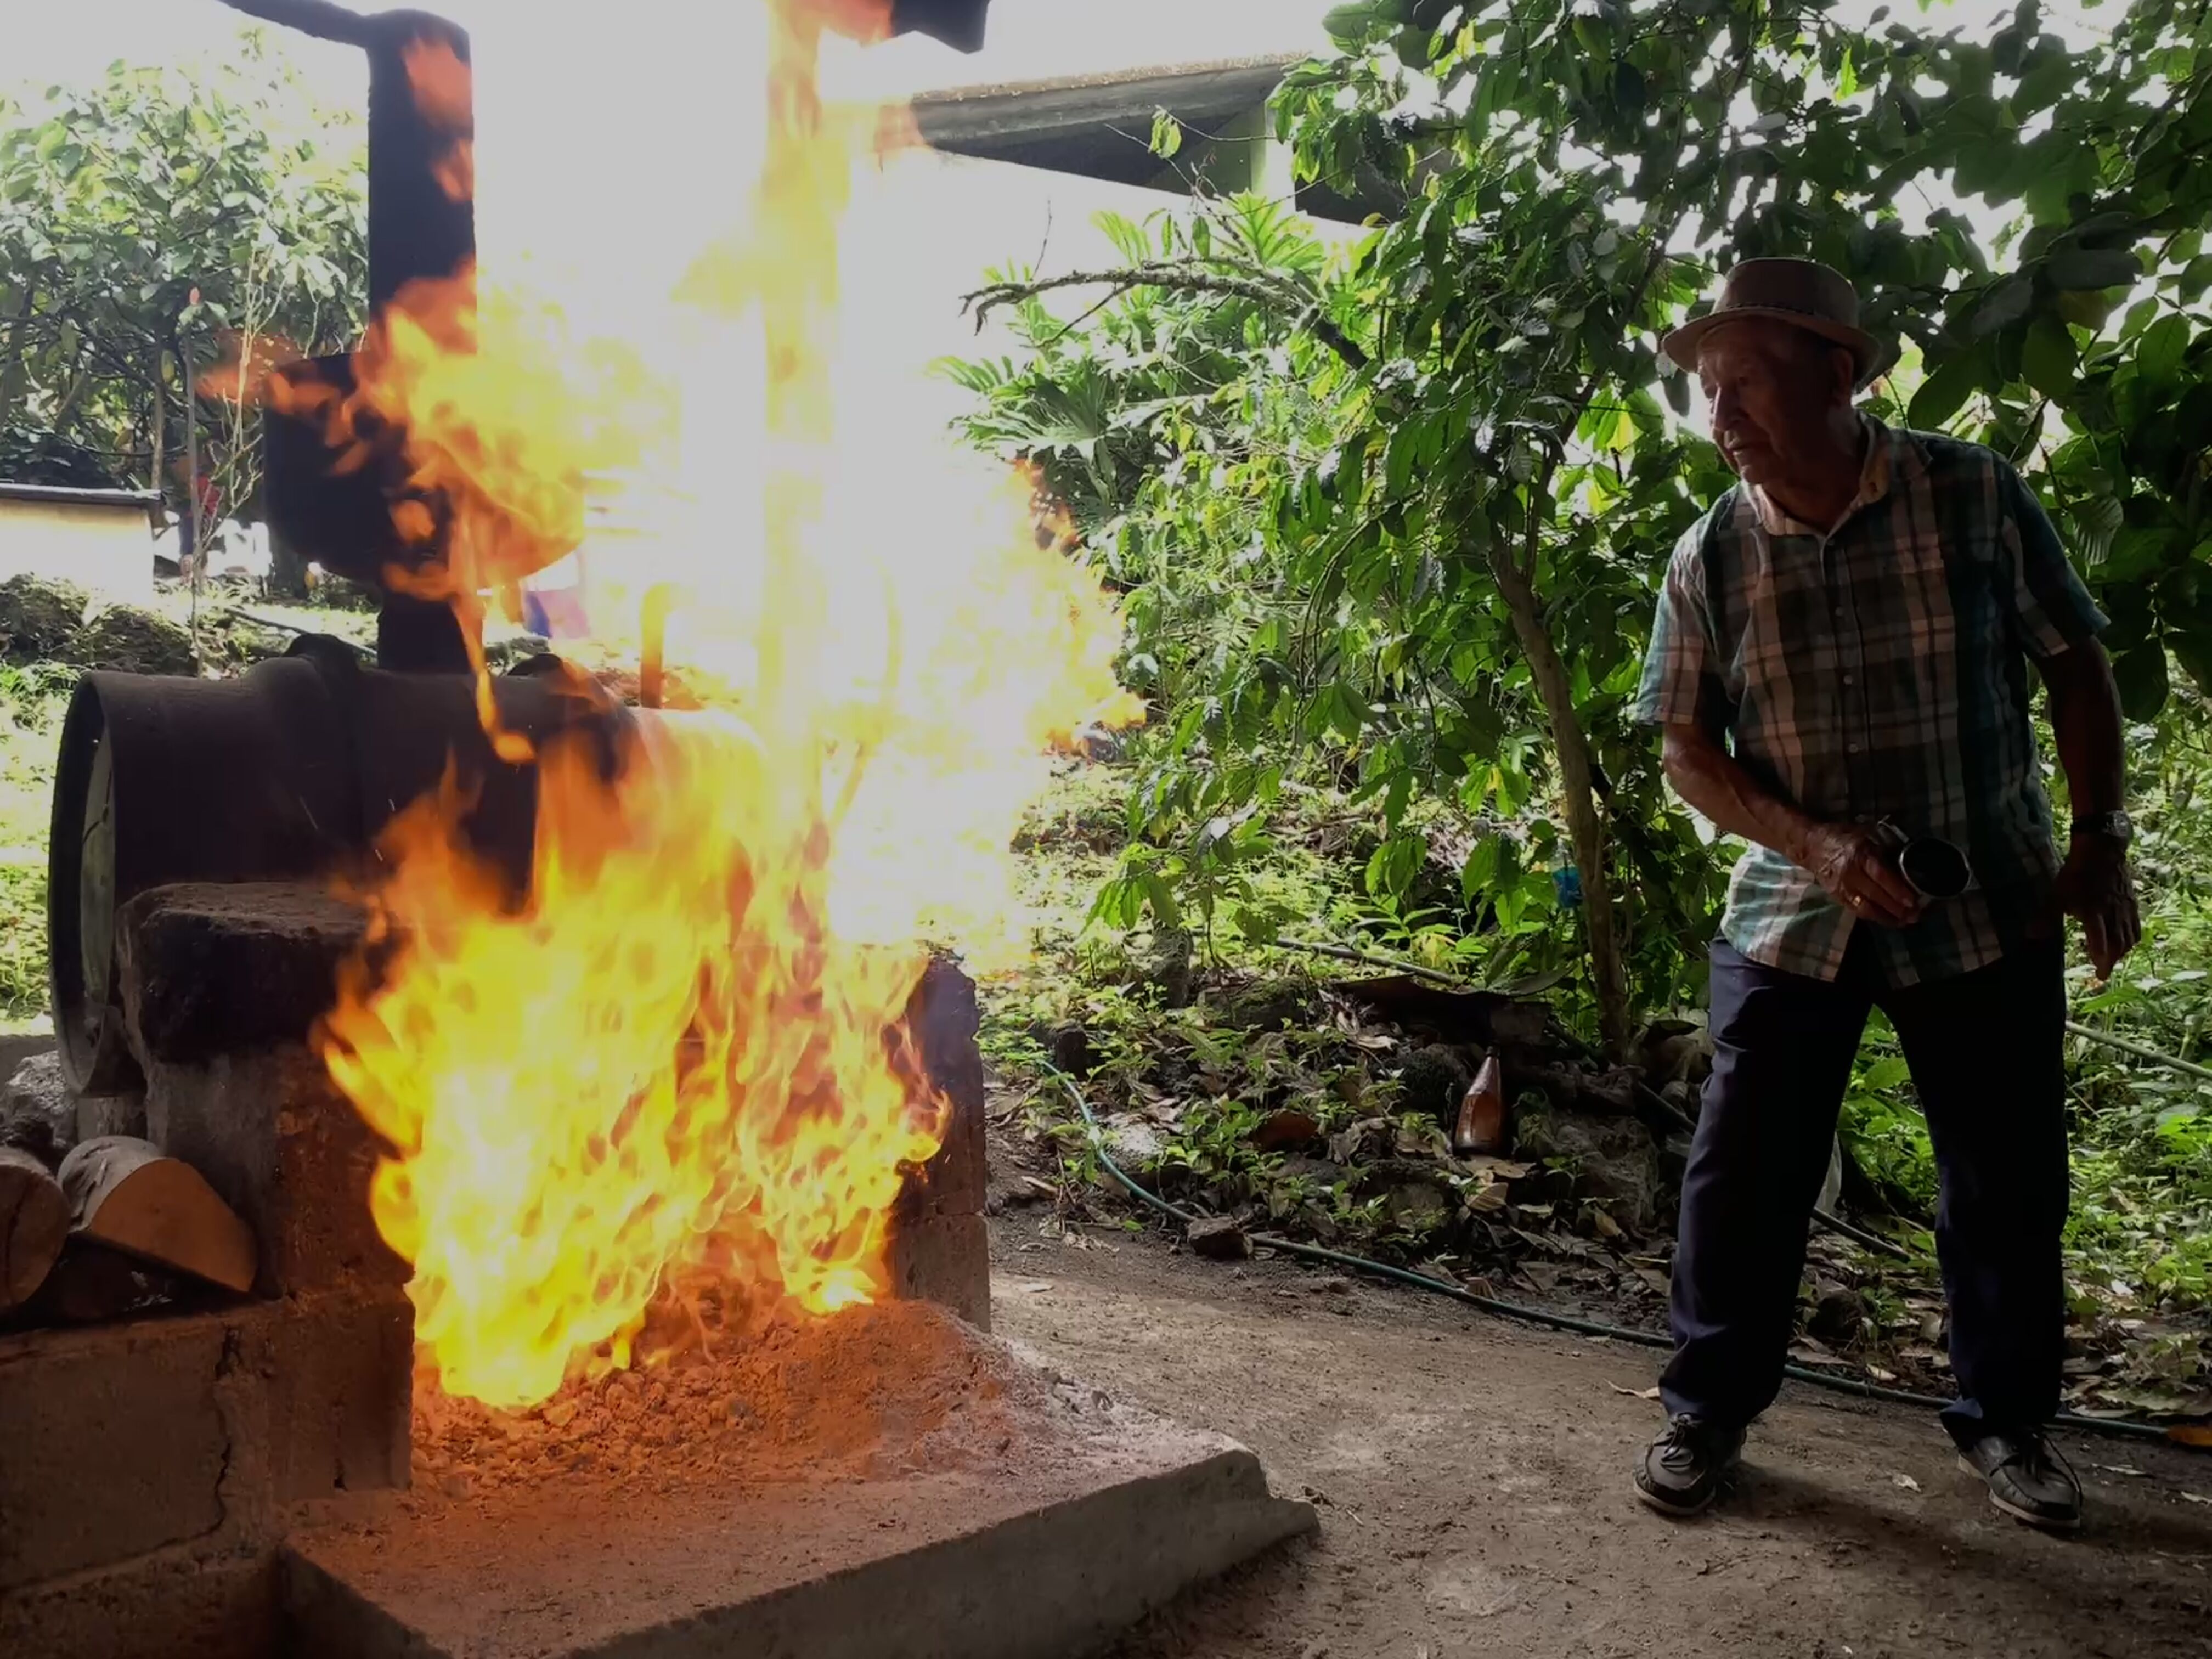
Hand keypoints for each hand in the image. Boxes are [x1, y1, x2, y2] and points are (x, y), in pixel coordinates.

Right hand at [1795, 821, 1923, 927]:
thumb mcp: (1866, 834)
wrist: (1812, 846)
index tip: (1913, 901)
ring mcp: (1842, 888)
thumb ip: (1886, 848)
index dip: (1897, 890)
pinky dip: (1875, 917)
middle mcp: (1850, 874)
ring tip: (1905, 921)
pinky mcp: (1837, 897)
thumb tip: (1910, 863)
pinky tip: (1888, 919)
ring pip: (1866, 908)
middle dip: (1897, 908)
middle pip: (1876, 895)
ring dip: (1887, 917)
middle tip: (1916, 915)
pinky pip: (1858, 911)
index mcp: (1859, 854)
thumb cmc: (1844, 837)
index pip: (1880, 875)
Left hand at [2055, 835, 2140, 978]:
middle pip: (2118, 944)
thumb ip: (2046, 917)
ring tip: (2112, 960)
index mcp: (2094, 913)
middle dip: (2112, 961)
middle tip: (2104, 972)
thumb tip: (2031, 936)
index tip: (2099, 975)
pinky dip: (2132, 939)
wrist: (2102, 851)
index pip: (2100, 942)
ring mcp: (2125, 909)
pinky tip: (2126, 943)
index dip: (2101, 960)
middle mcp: (2113, 914)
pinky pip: (2136, 927)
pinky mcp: (2132, 904)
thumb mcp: (2057, 894)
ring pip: (2129, 937)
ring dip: (2122, 952)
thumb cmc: (2077, 874)